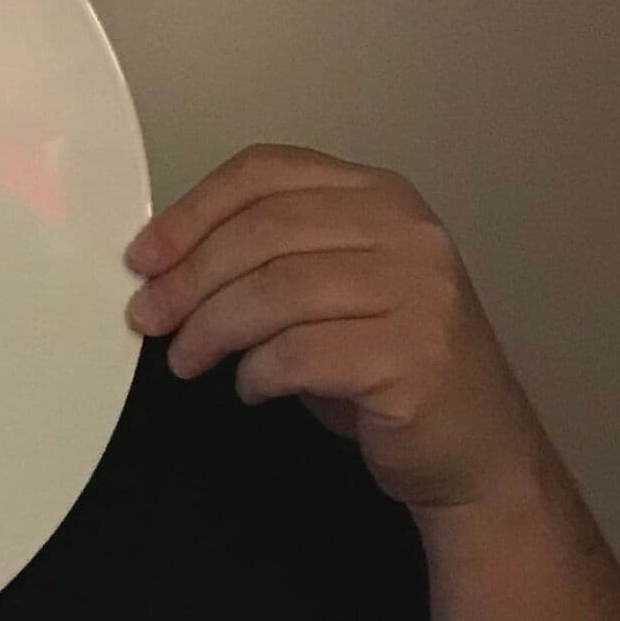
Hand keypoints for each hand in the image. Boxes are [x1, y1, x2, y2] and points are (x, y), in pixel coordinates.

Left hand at [123, 142, 543, 513]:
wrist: (474, 448)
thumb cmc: (390, 366)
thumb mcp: (332, 287)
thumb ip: (269, 255)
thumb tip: (166, 262)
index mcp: (380, 196)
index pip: (267, 172)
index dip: (192, 211)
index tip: (145, 256)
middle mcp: (406, 233)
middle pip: (263, 231)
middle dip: (188, 278)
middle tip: (150, 316)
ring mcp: (419, 293)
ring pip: (276, 291)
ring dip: (211, 329)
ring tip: (188, 358)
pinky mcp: (415, 358)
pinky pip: (299, 354)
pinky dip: (257, 373)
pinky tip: (252, 386)